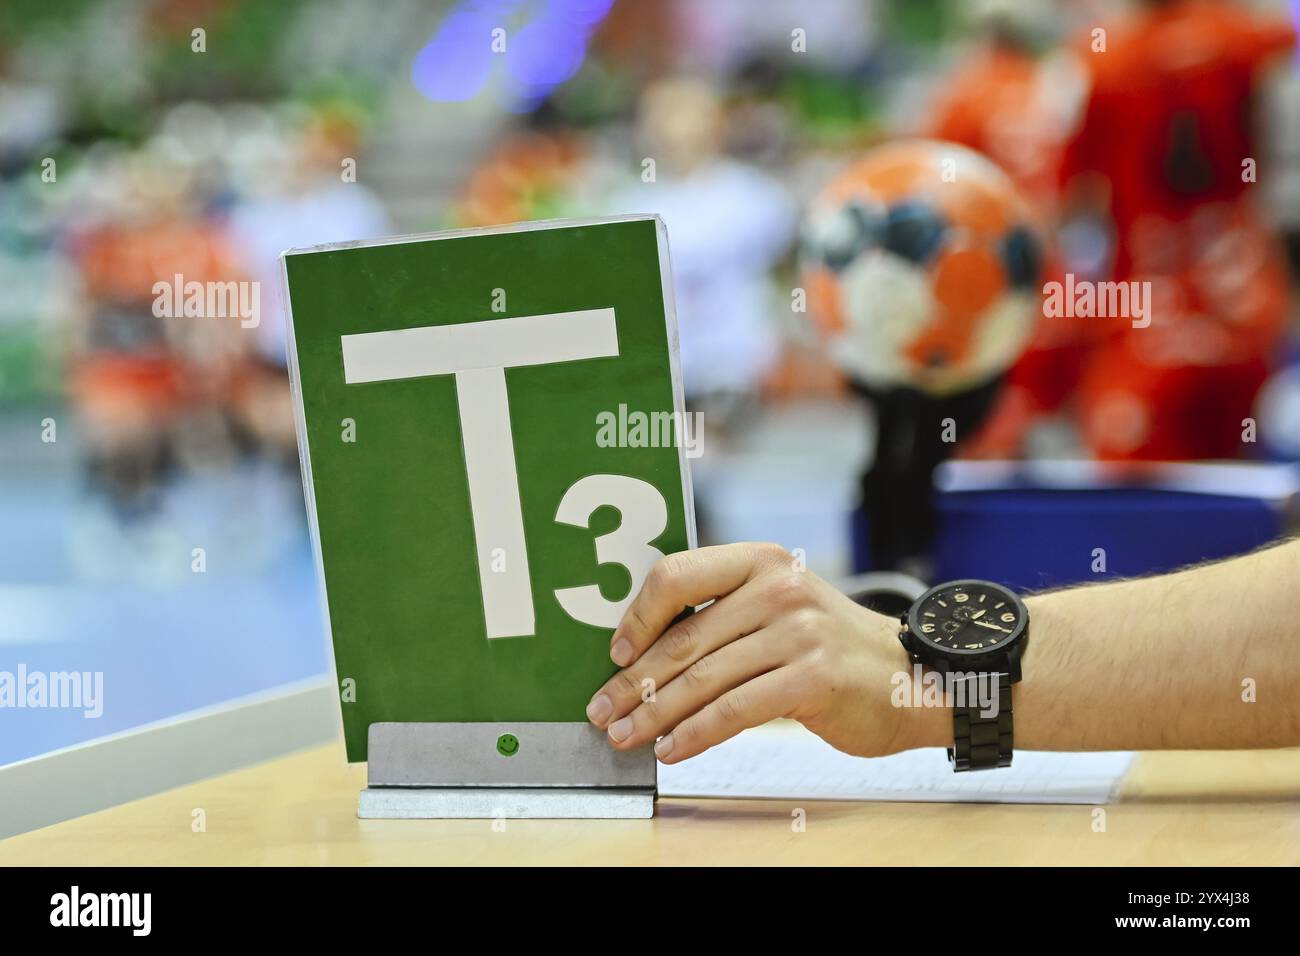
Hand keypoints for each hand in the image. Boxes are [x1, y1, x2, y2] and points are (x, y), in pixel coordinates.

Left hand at [585, 542, 946, 763]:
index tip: (616, 654)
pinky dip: (696, 733)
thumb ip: (722, 616)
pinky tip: (673, 748)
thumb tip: (642, 654)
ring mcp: (798, 632)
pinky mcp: (812, 678)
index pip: (678, 575)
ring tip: (628, 736)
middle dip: (636, 682)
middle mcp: (778, 588)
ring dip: (656, 715)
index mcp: (761, 561)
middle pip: (684, 638)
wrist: (907, 675)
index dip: (637, 616)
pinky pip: (735, 710)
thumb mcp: (778, 607)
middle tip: (605, 709)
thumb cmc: (828, 646)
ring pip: (704, 679)